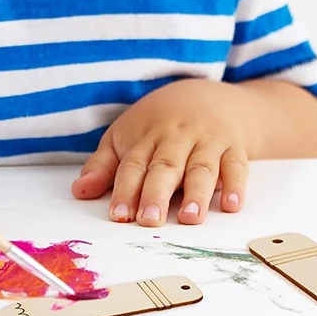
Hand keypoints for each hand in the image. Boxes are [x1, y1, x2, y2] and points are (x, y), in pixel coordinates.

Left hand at [71, 79, 250, 225]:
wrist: (206, 95)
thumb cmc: (158, 123)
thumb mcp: (125, 136)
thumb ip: (103, 166)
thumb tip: (79, 192)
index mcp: (145, 135)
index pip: (133, 165)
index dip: (125, 190)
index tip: (119, 215)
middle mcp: (176, 137)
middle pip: (165, 166)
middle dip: (156, 193)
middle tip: (149, 220)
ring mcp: (207, 141)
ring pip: (202, 167)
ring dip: (197, 193)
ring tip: (190, 218)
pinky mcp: (234, 146)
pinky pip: (237, 165)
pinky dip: (236, 185)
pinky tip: (231, 205)